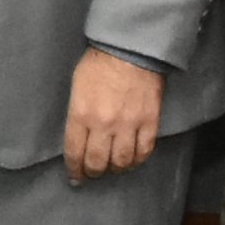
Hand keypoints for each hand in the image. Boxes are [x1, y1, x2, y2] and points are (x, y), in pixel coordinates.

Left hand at [64, 47, 166, 180]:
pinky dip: (137, 161)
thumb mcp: (77, 86)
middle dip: (93, 173)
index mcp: (81, 114)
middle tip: (93, 173)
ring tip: (112, 168)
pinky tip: (132, 160)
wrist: (131, 47)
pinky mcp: (150, 122)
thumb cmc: (99, 63)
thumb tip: (78, 136)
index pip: (75, 152)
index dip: (74, 170)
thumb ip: (77, 113)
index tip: (75, 177)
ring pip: (121, 162)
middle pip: (97, 163)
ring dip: (115, 169)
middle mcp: (104, 124)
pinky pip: (144, 152)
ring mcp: (129, 124)